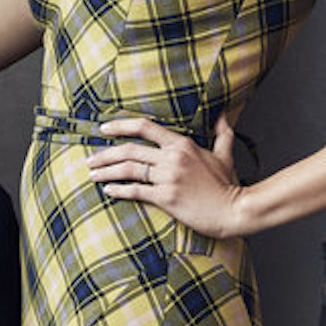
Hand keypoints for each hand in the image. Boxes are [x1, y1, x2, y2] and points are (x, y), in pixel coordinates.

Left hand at [91, 113, 248, 238]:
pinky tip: (108, 190)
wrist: (235, 211)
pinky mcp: (166, 198)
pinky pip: (135, 191)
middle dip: (105, 154)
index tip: (103, 128)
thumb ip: (222, 133)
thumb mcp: (225, 155)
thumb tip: (224, 115)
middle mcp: (172, 158)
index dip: (120, 126)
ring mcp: (169, 178)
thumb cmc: (228, 185)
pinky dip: (118, 190)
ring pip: (128, 169)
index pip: (145, 127)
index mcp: (182, 144)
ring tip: (92, 175)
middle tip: (90, 160)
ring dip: (106, 171)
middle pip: (129, 150)